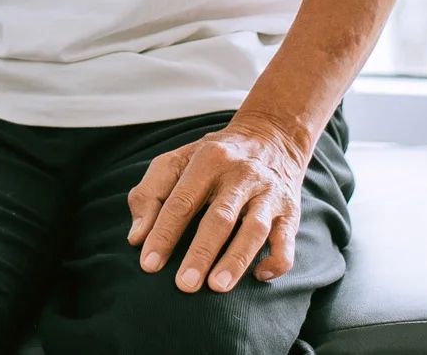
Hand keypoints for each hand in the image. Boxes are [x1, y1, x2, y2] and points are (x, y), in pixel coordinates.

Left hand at [128, 113, 310, 293]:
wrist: (270, 138)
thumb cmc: (211, 159)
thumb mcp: (176, 162)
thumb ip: (149, 194)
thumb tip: (136, 238)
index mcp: (207, 160)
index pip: (182, 201)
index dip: (163, 234)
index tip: (149, 264)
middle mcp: (241, 174)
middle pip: (219, 217)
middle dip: (201, 252)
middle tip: (184, 285)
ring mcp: (268, 193)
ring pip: (254, 229)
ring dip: (236, 259)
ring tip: (217, 287)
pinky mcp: (290, 211)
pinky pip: (287, 240)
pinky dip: (276, 260)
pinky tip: (259, 276)